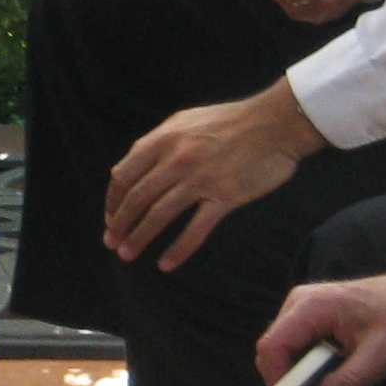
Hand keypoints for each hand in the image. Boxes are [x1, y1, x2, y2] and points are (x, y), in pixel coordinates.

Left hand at [103, 79, 325, 271]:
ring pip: (159, 215)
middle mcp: (177, 159)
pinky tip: (166, 264)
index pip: (124, 175)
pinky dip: (178, 250)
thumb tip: (136, 165)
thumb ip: (160, 142)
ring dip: (139, 238)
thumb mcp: (186, 121)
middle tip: (112, 242)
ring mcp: (201, 179)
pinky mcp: (226, 197)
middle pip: (137, 198)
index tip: (110, 218)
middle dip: (119, 224)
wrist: (275, 123)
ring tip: (128, 254)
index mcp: (164, 139)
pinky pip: (195, 229)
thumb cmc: (231, 122)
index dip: (113, 200)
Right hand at [255, 267, 385, 385]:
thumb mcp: (380, 355)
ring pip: (285, 350)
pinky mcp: (315, 315)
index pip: (272, 347)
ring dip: (302, 375)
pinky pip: (299, 345)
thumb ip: (347, 383)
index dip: (277, 380)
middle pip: (274, 349)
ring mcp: (305, 307)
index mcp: (310, 306)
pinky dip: (310, 366)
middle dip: (290, 380)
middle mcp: (299, 303)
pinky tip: (335, 371)